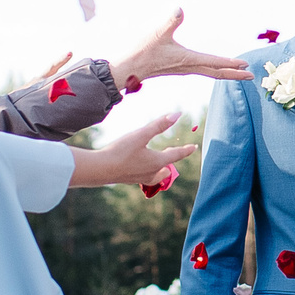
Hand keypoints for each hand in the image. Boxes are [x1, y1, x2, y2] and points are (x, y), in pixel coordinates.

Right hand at [68, 110, 196, 187]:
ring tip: (162, 166)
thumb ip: (159, 125)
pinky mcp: (129, 180)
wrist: (100, 170)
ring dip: (161, 169)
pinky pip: (145, 177)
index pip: (177, 155)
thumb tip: (177, 115)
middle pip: (167, 167)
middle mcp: (151, 172)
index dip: (186, 150)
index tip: (194, 147)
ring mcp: (140, 178)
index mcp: (157, 162)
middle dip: (172, 159)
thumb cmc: (121, 151)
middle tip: (175, 153)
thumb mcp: (141, 134)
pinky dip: (149, 172)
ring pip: (157, 175)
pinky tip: (141, 169)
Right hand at [112, 9, 256, 91]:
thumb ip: (170, 21)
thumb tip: (180, 9)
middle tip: (251, 75)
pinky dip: (213, 70)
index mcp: (188, 60)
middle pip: (217, 73)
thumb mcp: (157, 33)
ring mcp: (183, 69)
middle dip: (235, 74)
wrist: (128, 69)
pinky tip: (213, 67)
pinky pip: (201, 70)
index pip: (215, 64)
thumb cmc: (142, 51)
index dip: (232, 64)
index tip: (246, 66)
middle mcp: (189, 67)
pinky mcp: (178, 68)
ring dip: (225, 73)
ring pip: (210, 72)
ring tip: (238, 71)